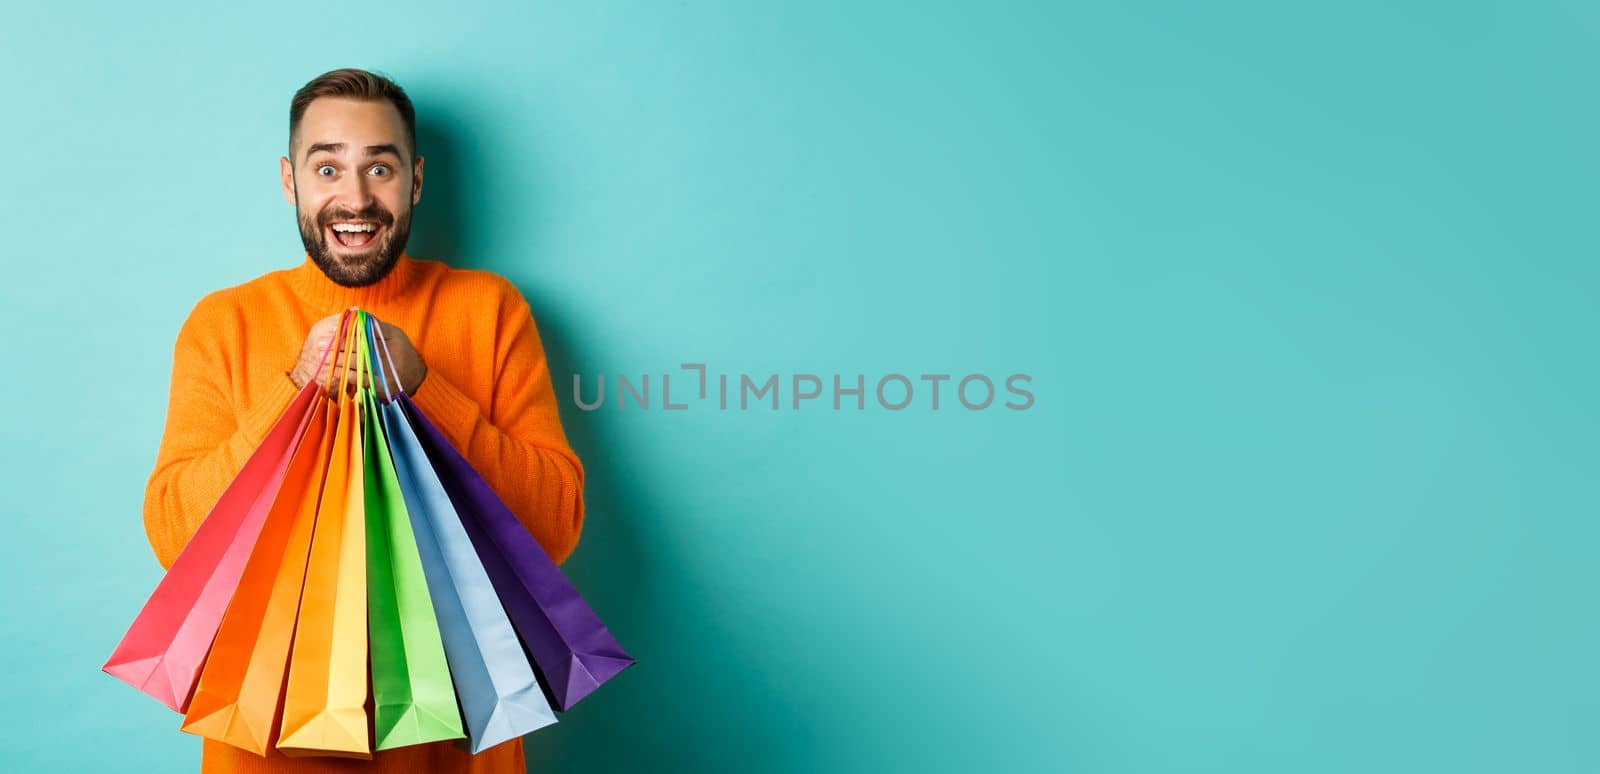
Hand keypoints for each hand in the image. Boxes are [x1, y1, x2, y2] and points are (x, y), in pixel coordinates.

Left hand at [289, 314, 427, 396]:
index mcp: (395, 336)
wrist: (417, 377)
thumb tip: (354, 312)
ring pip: (358, 363)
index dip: (346, 331)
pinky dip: (345, 374)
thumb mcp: (393, 334)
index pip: (366, 332)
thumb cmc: (400, 352)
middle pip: (360, 347)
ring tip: (321, 357)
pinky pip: (360, 379)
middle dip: (338, 346)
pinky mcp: (384, 387)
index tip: (330, 331)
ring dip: (337, 360)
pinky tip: (333, 370)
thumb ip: (374, 325)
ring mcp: (389, 371)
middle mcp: (394, 353)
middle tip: (319, 344)